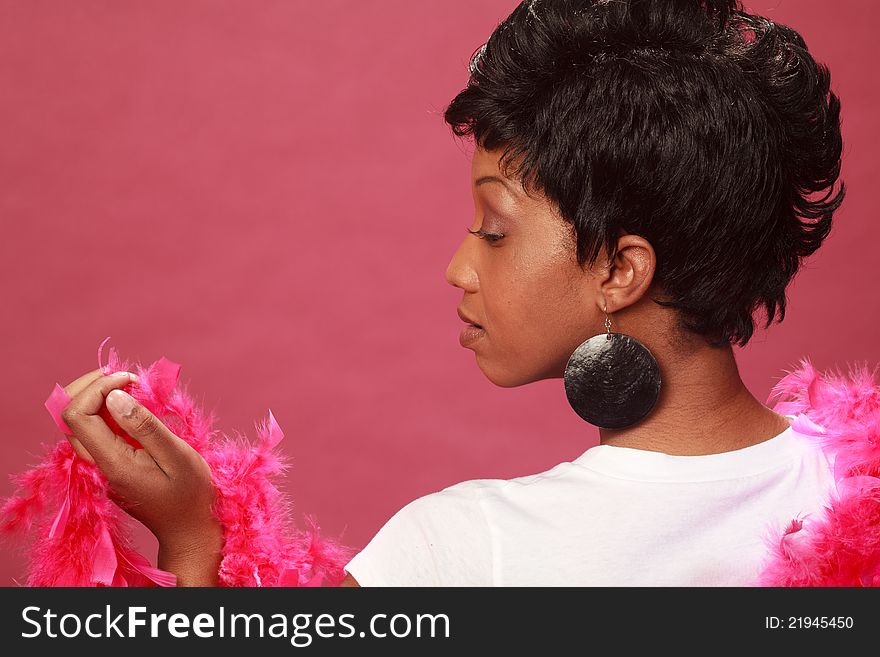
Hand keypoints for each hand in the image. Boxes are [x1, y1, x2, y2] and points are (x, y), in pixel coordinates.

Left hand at [61, 368, 222, 584]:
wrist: (189, 528)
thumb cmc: (191, 492)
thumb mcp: (177, 454)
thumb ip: (144, 425)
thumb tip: (114, 396)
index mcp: (112, 463)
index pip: (78, 415)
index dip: (98, 387)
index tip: (131, 379)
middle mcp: (98, 466)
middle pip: (69, 417)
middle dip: (90, 387)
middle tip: (125, 376)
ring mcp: (101, 468)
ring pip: (78, 425)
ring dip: (97, 398)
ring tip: (130, 385)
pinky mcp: (109, 467)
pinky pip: (94, 433)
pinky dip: (106, 412)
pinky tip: (131, 405)